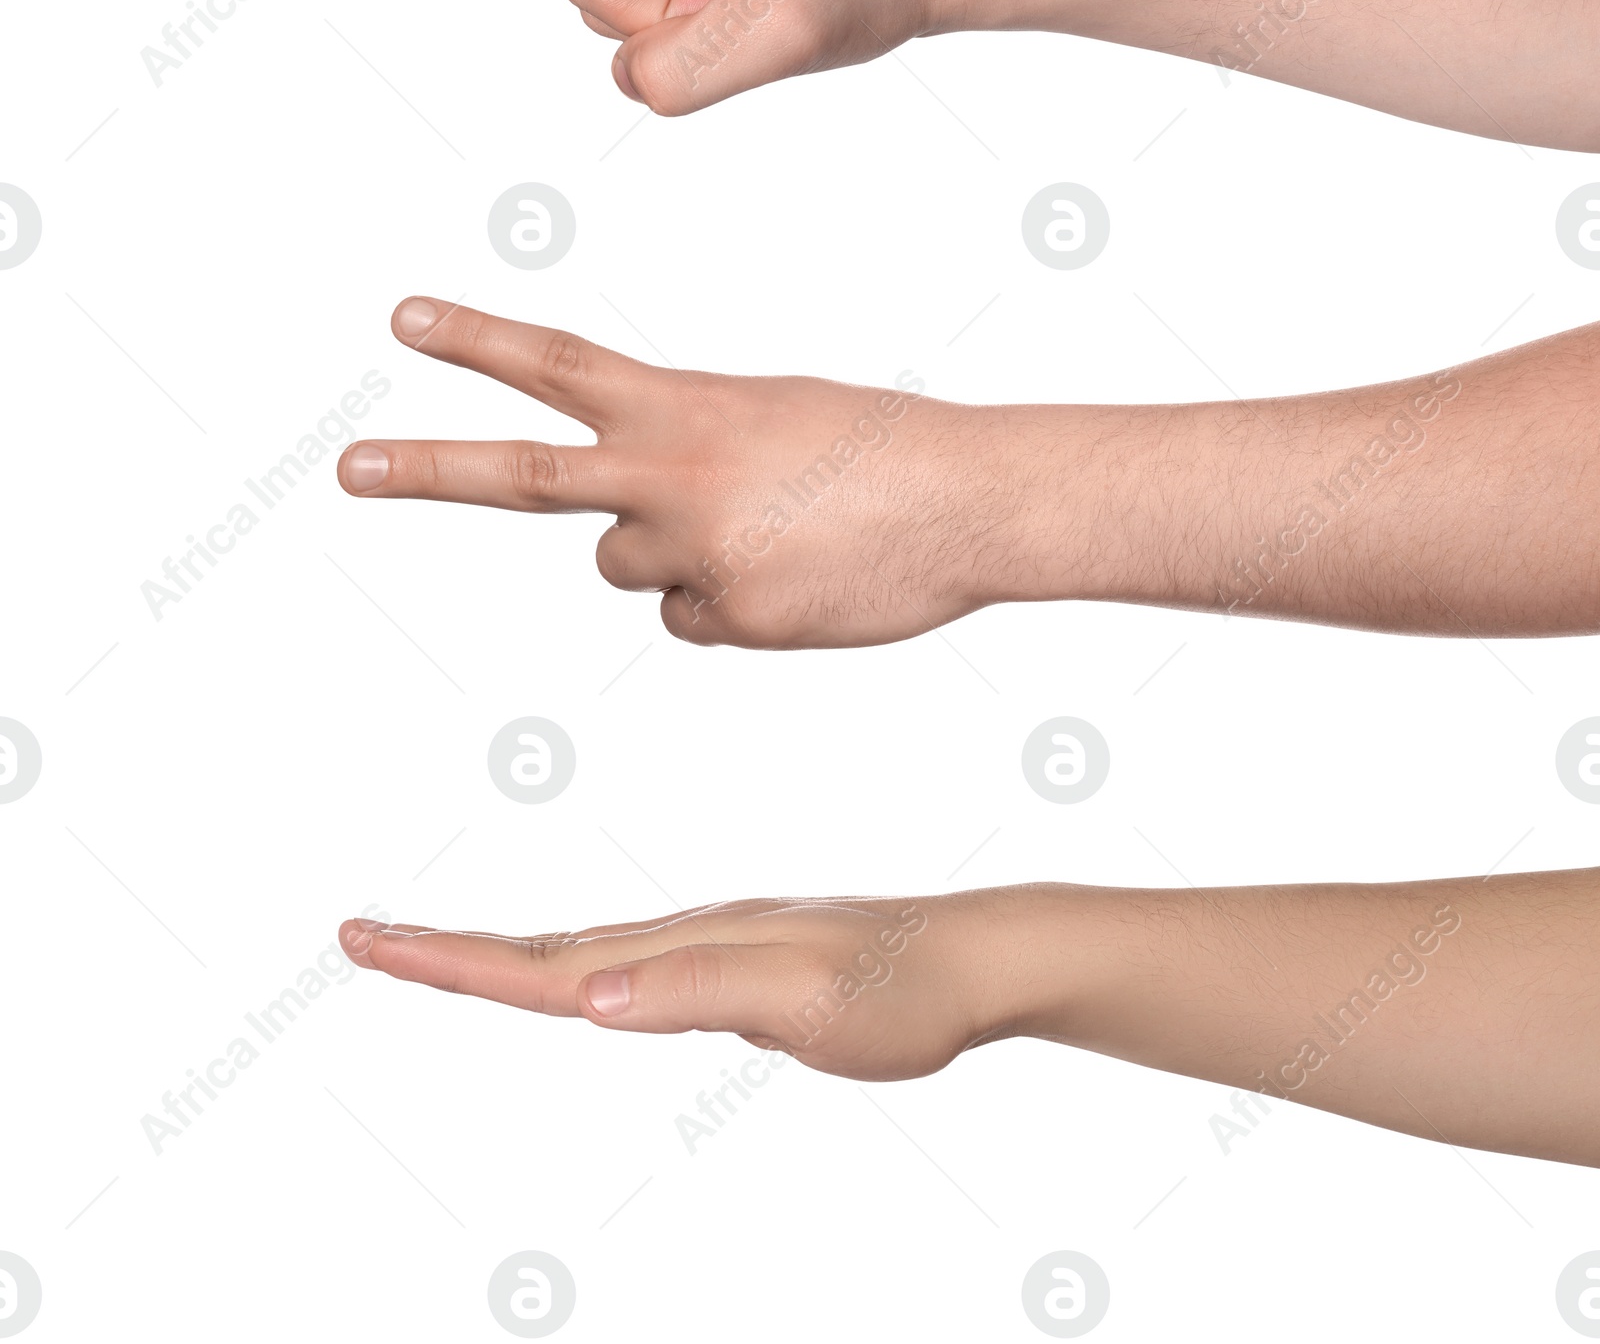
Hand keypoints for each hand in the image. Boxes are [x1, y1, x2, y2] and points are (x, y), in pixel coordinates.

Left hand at [336, 297, 1025, 648]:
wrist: (975, 499)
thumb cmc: (881, 450)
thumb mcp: (767, 418)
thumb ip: (681, 458)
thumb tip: (619, 550)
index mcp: (688, 406)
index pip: (561, 364)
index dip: (478, 339)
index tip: (404, 318)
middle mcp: (674, 474)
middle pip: (525, 474)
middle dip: (429, 469)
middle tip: (346, 469)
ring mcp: (697, 551)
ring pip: (627, 567)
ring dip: (676, 555)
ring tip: (772, 532)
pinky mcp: (732, 619)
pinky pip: (693, 620)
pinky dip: (733, 605)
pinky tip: (798, 581)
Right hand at [339, 894, 988, 1081]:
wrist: (974, 958)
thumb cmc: (901, 987)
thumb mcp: (805, 1000)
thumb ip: (699, 990)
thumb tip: (586, 997)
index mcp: (682, 949)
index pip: (543, 962)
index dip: (450, 959)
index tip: (368, 942)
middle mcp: (684, 940)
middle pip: (543, 949)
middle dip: (447, 950)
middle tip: (364, 940)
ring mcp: (707, 950)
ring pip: (582, 958)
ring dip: (502, 957)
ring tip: (442, 956)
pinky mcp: (733, 970)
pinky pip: (628, 973)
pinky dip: (573, 975)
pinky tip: (579, 983)